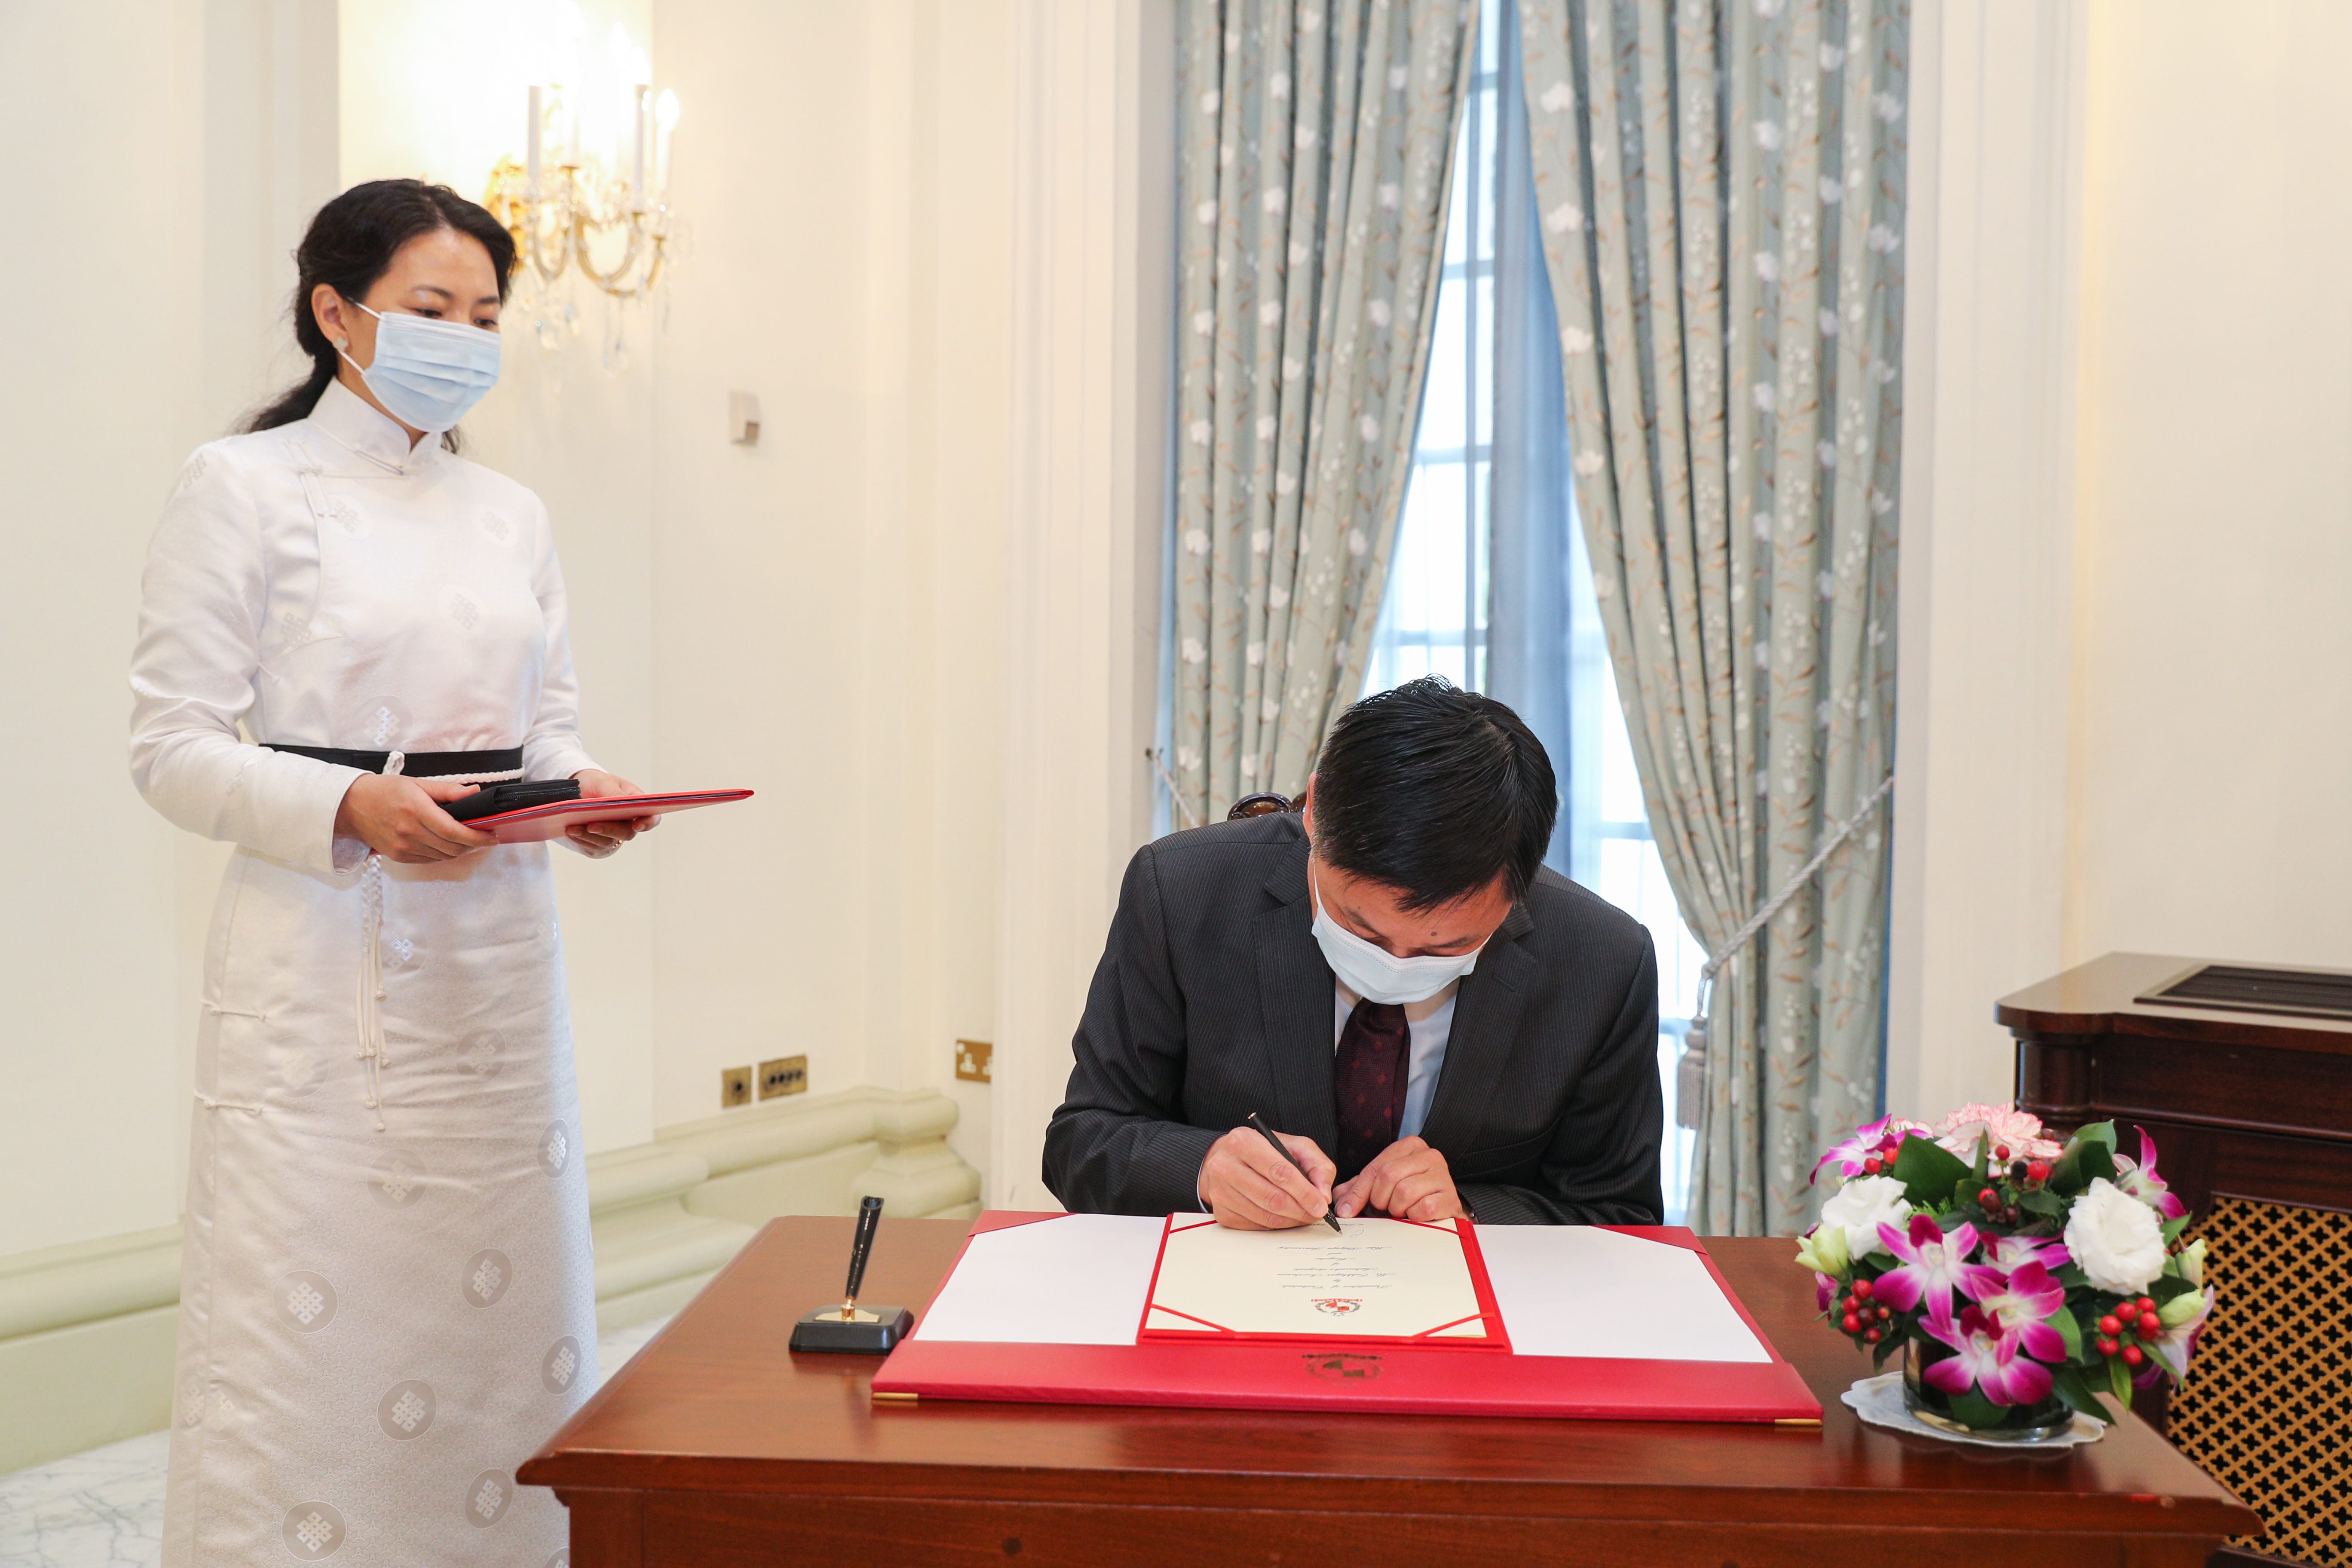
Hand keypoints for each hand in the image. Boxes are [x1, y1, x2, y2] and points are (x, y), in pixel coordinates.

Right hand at [334, 774, 496, 863]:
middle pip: (453, 848)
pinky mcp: (398, 857)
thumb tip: (475, 792)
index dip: (478, 836)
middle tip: (485, 836)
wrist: (350, 806)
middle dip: (474, 844)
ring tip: (468, 838)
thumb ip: (448, 790)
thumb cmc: (385, 791)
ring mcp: (403, 848)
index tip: (493, 835)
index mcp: (416, 810)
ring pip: (444, 856)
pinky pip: (429, 860)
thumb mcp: (417, 783)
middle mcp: (409, 832)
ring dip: (460, 849)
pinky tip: (446, 842)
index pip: (454, 831)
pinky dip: (443, 853)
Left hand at [566, 769, 657, 857]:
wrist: (577, 790)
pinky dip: (581, 840)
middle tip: (592, 826)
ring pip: (608, 842)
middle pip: (627, 832)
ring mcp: (614, 834)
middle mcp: (628, 822)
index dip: (648, 823)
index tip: (637, 825)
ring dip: (590, 836)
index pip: (651, 817)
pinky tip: (571, 832)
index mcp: (636, 804)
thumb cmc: (595, 782)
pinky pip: (593, 846)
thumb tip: (619, 802)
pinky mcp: (599, 843)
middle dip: (609, 830)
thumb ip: (613, 792)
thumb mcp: (604, 781)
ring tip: (572, 828)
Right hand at [1200, 1125, 1336, 1229]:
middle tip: (1316, 1214)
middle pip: (1272, 1198)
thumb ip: (1316, 1164)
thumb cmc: (1262, 1150)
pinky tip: (1284, 1217)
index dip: (1304, 1192)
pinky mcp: (1221, 1212)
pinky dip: (1275, 1225)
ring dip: (1291, 1221)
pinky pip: (1255, 1226)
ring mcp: (1220, 1191)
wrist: (1225, 1157)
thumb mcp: (1293, 1145)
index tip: (1321, 1205)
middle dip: (1300, 1210)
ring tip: (1303, 1215)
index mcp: (1244, 1142)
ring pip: (1264, 1216)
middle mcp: (1225, 1166)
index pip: (1280, 1172)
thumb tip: (1324, 1195)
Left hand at [1332, 1136, 1463, 1221]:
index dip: (1358, 1192)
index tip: (1346, 1210)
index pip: (1376, 1168)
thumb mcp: (1382, 1186)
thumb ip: (1358, 1188)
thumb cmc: (1410, 1196)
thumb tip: (1338, 1201)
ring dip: (1397, 1209)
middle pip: (1388, 1176)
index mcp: (1410, 1146)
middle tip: (1385, 1209)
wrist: (1442, 1211)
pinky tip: (1417, 1216)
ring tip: (1402, 1211)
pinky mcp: (1450, 1197)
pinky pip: (1422, 1208)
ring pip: (1404, 1192)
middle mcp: (1429, 1155)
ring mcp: (1442, 1175)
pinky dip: (1413, 1217)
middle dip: (1380, 1200)